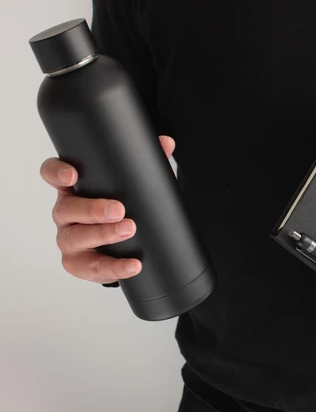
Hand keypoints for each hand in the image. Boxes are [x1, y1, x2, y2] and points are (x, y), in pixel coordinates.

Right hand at [39, 135, 175, 284]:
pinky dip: (114, 268)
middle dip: (92, 210)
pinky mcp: (78, 263)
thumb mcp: (130, 184)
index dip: (56, 173)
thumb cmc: (121, 205)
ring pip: (76, 238)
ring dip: (103, 235)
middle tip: (119, 209)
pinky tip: (133, 265)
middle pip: (66, 209)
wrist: (122, 242)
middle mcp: (65, 213)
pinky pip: (92, 268)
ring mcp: (69, 239)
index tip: (72, 174)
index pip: (52, 174)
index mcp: (73, 188)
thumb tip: (167, 143)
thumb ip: (146, 162)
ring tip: (129, 230)